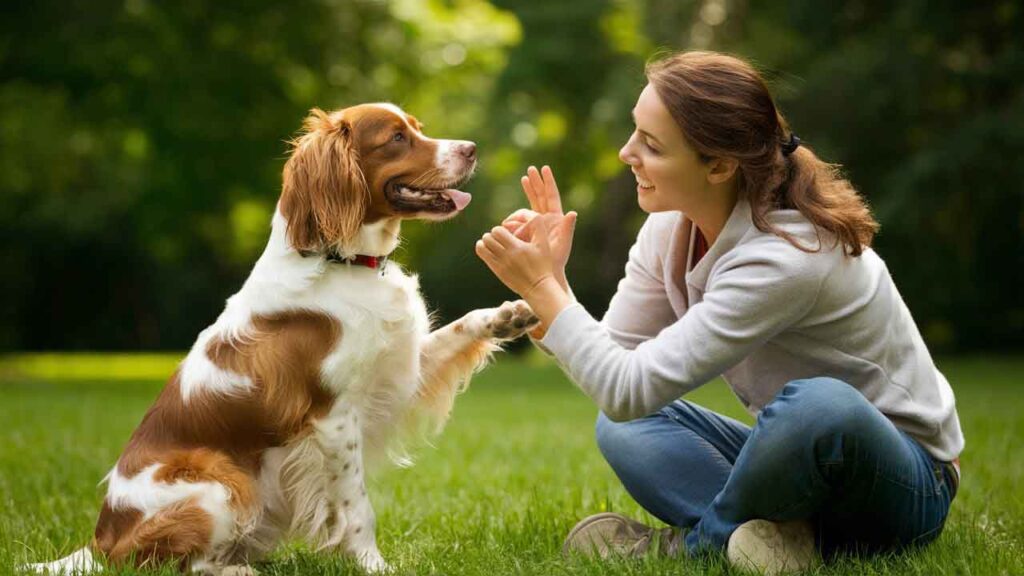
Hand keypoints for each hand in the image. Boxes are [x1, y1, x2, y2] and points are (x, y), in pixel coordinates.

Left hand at [475, 216, 574, 329]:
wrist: (538, 287)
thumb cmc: (543, 264)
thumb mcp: (544, 245)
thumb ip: (539, 227)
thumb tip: (536, 213)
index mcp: (518, 247)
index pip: (498, 230)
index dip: (500, 229)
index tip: (507, 233)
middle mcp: (507, 256)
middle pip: (488, 237)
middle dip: (492, 235)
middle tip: (500, 238)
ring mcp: (501, 264)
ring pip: (483, 245)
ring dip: (486, 242)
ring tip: (494, 243)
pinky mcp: (497, 271)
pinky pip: (483, 255)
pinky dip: (483, 249)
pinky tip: (490, 250)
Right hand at [500, 166, 576, 287]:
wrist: (546, 271)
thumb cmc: (556, 259)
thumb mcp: (563, 244)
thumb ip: (568, 228)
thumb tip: (573, 213)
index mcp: (556, 218)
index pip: (551, 196)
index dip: (548, 183)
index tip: (545, 169)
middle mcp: (547, 218)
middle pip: (540, 196)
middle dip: (536, 182)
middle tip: (530, 169)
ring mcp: (537, 223)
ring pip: (531, 203)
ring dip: (527, 192)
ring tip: (523, 180)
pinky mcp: (528, 230)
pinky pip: (520, 217)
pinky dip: (516, 212)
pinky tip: (512, 207)